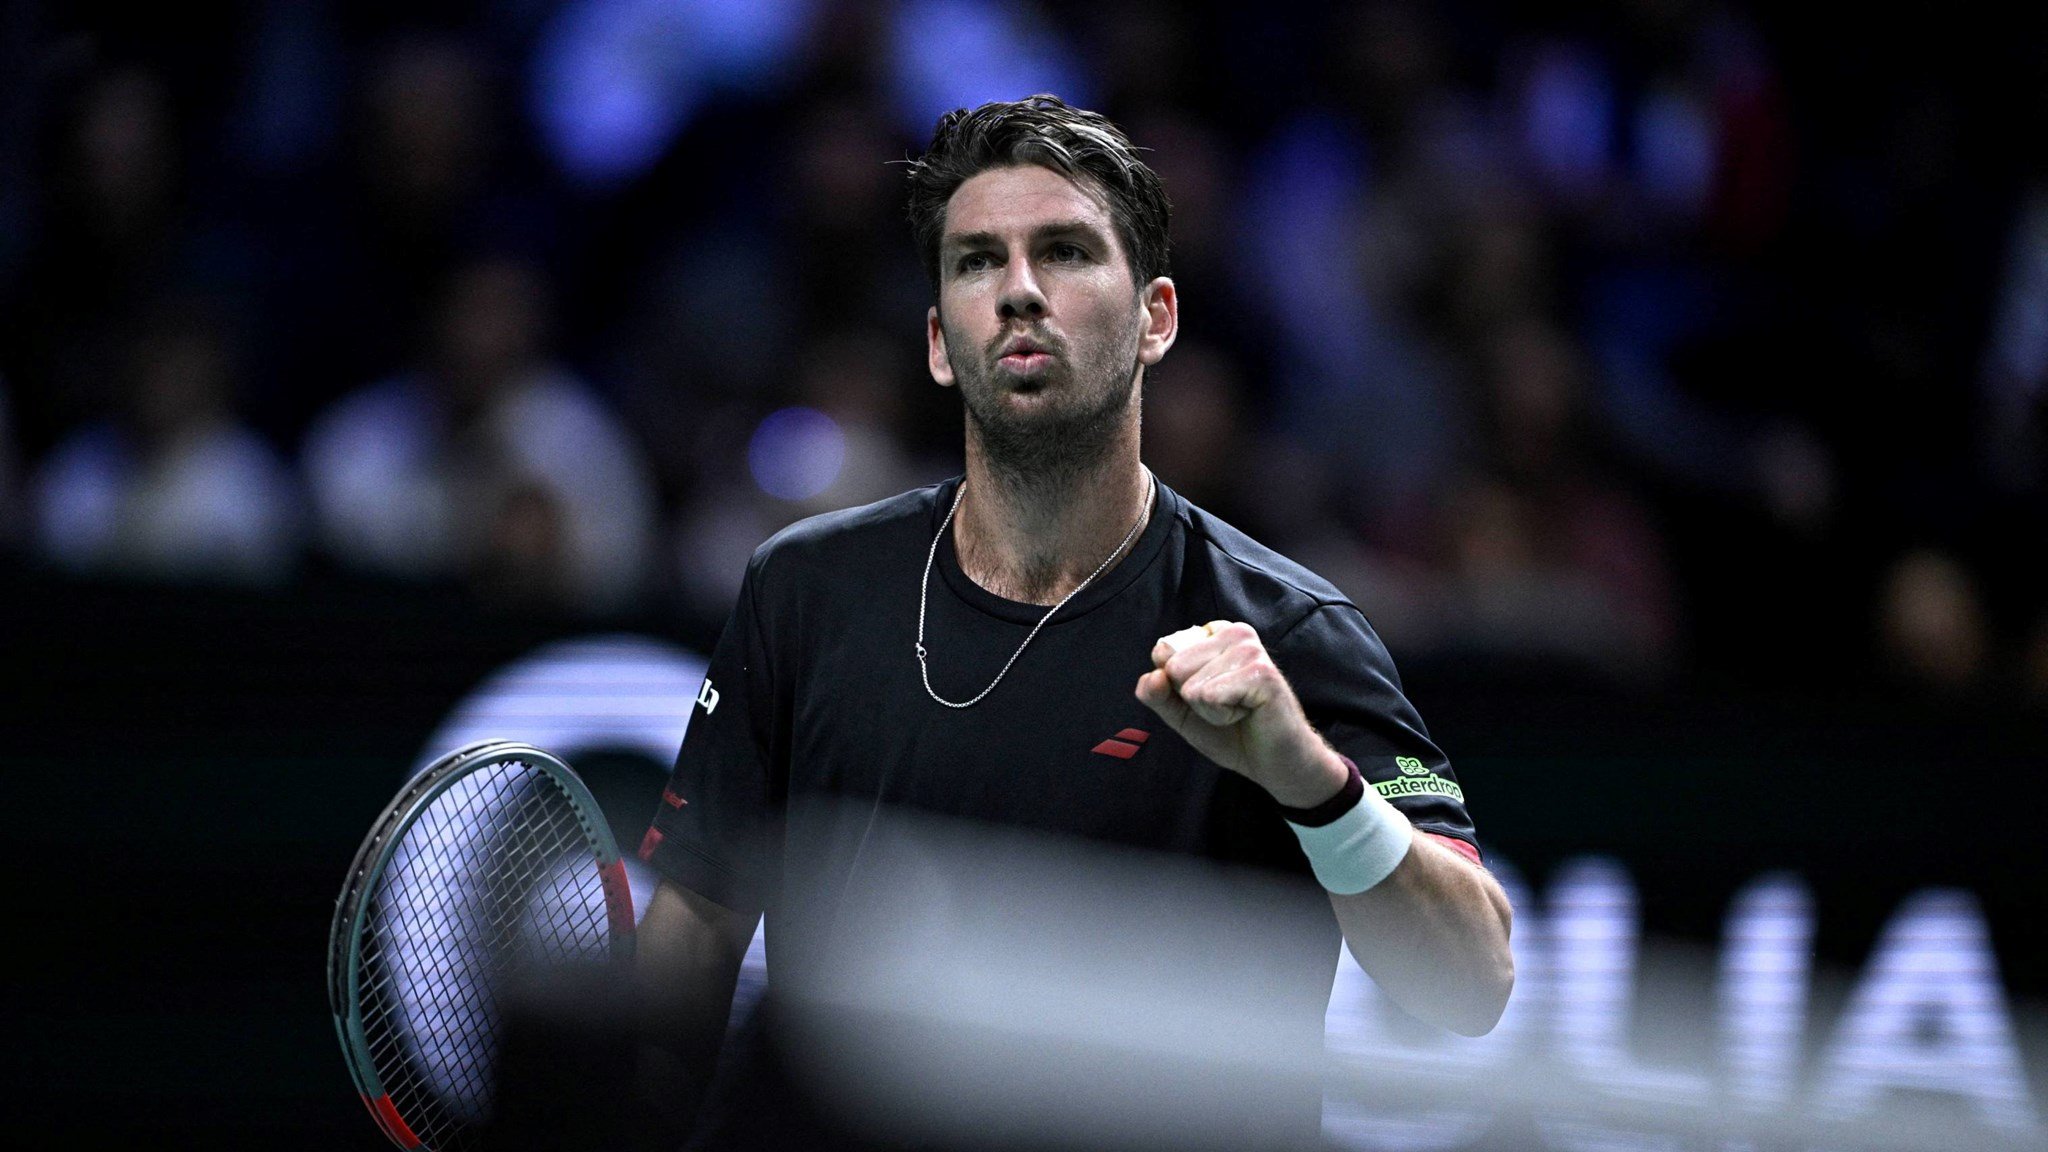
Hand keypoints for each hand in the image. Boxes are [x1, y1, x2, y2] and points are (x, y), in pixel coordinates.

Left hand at [1134, 620, 1347, 807]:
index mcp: (1215, 633)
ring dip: (1210, 710)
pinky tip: (1248, 713)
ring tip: (1239, 710)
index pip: (1164, 654)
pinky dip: (1222, 715)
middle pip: (1175, 667)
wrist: (1272, 762)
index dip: (1179, 688)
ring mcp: (1250, 650)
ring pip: (1192, 685)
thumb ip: (1157, 694)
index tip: (1210, 695)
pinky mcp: (1262, 673)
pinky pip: (1211, 695)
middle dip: (1194, 699)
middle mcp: (1235, 632)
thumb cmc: (1232, 732)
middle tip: (1227, 706)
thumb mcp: (1182, 713)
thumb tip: (1153, 676)